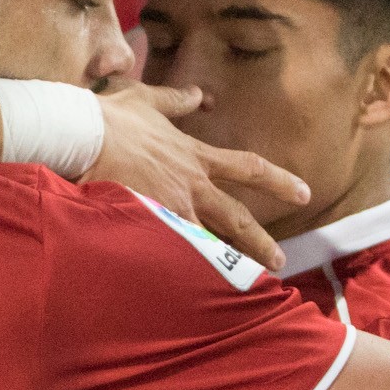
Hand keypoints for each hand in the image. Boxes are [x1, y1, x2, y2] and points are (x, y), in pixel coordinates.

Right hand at [84, 83, 309, 270]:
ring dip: (226, 266)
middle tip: (279, 262)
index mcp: (195, 156)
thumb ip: (177, 100)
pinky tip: (195, 294)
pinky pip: (175, 255)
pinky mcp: (150, 226)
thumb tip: (198, 95)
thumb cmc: (112, 117)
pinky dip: (186, 274)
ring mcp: (172, 209)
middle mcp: (191, 186)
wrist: (85, 136)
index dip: (279, 181)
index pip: (248, 169)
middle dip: (260, 242)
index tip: (304, 194)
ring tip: (241, 288)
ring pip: (209, 244)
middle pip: (237, 218)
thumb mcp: (149, 99)